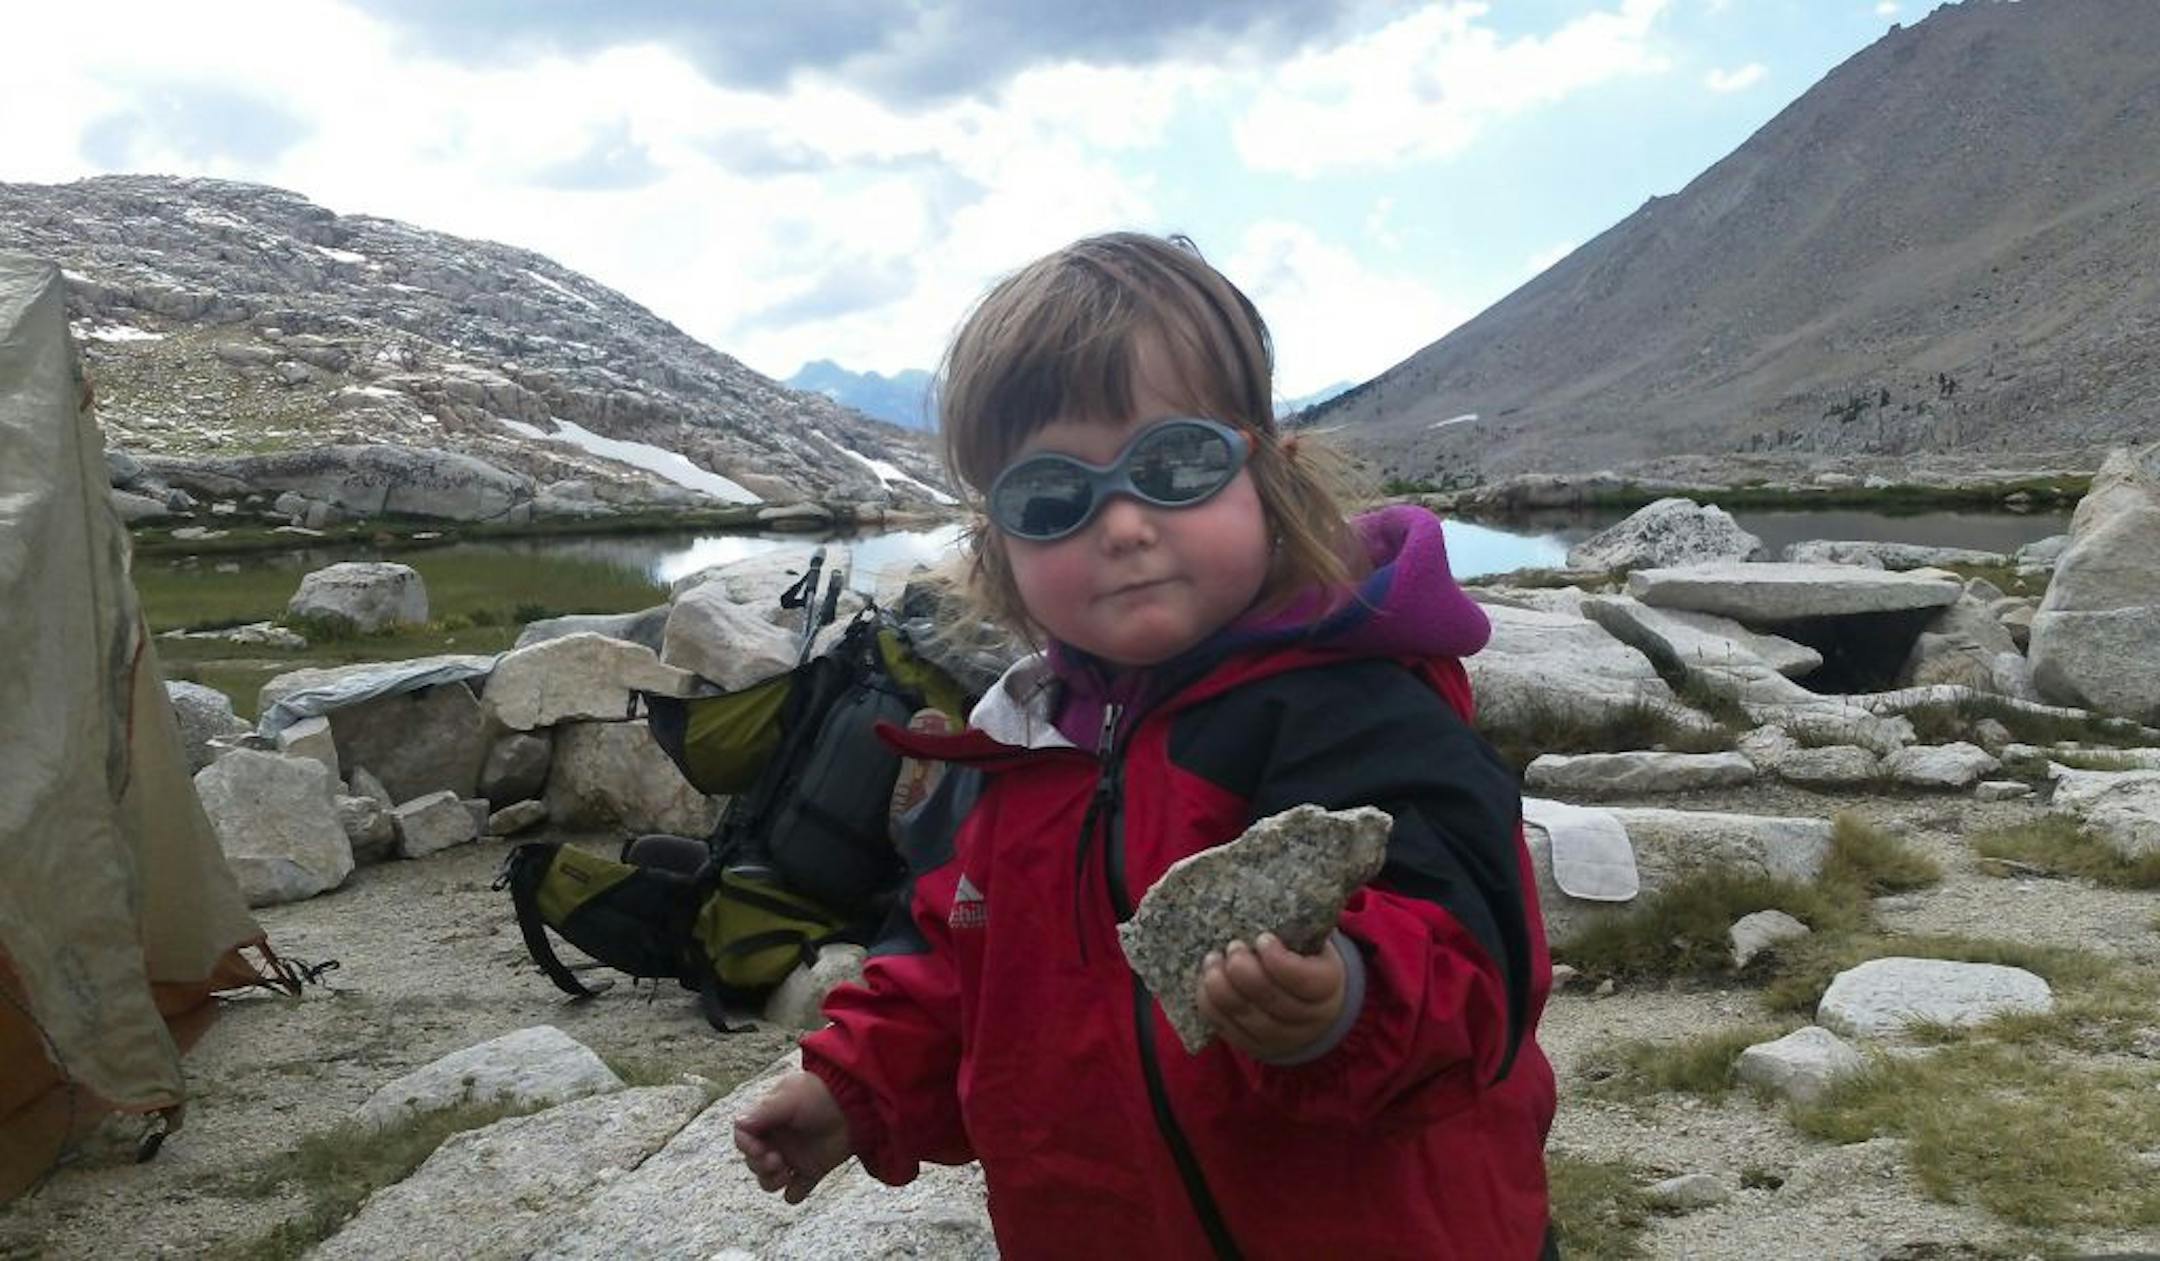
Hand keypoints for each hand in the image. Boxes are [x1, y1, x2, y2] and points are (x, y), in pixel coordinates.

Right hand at [733, 1072, 853, 1203]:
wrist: (857, 1103)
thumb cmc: (820, 1094)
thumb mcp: (790, 1097)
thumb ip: (764, 1112)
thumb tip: (738, 1123)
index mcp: (768, 1119)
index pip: (744, 1137)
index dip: (746, 1147)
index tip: (759, 1149)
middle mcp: (778, 1139)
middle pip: (753, 1162)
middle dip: (760, 1166)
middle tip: (777, 1161)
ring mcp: (794, 1156)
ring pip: (769, 1180)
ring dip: (771, 1182)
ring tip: (787, 1173)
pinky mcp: (812, 1169)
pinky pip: (796, 1191)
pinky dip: (794, 1194)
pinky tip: (798, 1186)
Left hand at [1196, 932, 1346, 1060]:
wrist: (1316, 1009)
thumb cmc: (1308, 961)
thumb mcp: (1316, 943)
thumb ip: (1301, 924)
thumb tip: (1275, 890)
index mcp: (1327, 987)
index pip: (1301, 978)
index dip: (1277, 959)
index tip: (1262, 937)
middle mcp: (1308, 1019)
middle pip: (1269, 998)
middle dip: (1243, 969)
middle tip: (1232, 946)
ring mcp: (1280, 1038)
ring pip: (1244, 1015)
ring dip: (1220, 985)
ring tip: (1212, 960)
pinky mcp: (1254, 1046)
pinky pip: (1226, 1028)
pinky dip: (1210, 1004)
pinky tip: (1206, 981)